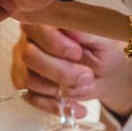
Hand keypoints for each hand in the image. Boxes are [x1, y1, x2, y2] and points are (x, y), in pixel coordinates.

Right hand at [13, 24, 131, 117]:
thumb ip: (85, 33)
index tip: (77, 53)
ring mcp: (25, 64)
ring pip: (30, 80)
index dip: (54, 43)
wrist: (106, 72)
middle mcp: (30, 41)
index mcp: (46, 22)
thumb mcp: (103, 40)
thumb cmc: (103, 51)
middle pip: (30, 56)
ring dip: (60, 89)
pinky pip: (32, 98)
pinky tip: (76, 108)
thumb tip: (69, 28)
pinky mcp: (26, 86)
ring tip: (86, 88)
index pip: (36, 28)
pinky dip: (55, 106)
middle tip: (87, 76)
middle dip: (61, 71)